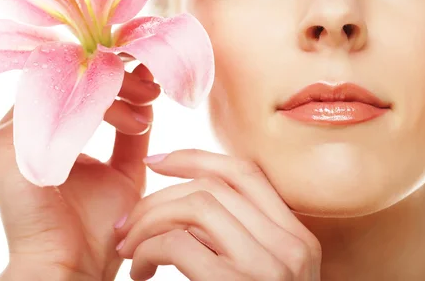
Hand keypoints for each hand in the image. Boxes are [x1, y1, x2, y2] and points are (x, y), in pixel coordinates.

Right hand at [0, 64, 159, 280]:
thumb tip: (148, 83)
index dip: (117, 73)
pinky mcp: (5, 143)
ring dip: (116, 88)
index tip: (155, 86)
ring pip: (66, 81)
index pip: (78, 79)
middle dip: (120, 76)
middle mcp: (24, 126)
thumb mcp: (125, 168)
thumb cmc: (99, 226)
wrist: (74, 268)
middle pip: (71, 73)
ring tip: (148, 111)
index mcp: (47, 128)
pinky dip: (101, 105)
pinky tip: (132, 121)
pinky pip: (55, 102)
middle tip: (155, 92)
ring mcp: (10, 132)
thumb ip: (132, 127)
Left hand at [114, 149, 321, 280]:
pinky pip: (179, 245)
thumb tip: (191, 204)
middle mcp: (289, 245)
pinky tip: (138, 273)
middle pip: (213, 186)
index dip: (198, 157)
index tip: (159, 160)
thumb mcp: (267, 276)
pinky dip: (147, 251)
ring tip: (129, 249)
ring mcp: (267, 266)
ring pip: (195, 206)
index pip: (246, 173)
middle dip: (160, 196)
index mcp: (296, 237)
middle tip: (128, 222)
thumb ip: (244, 239)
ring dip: (149, 222)